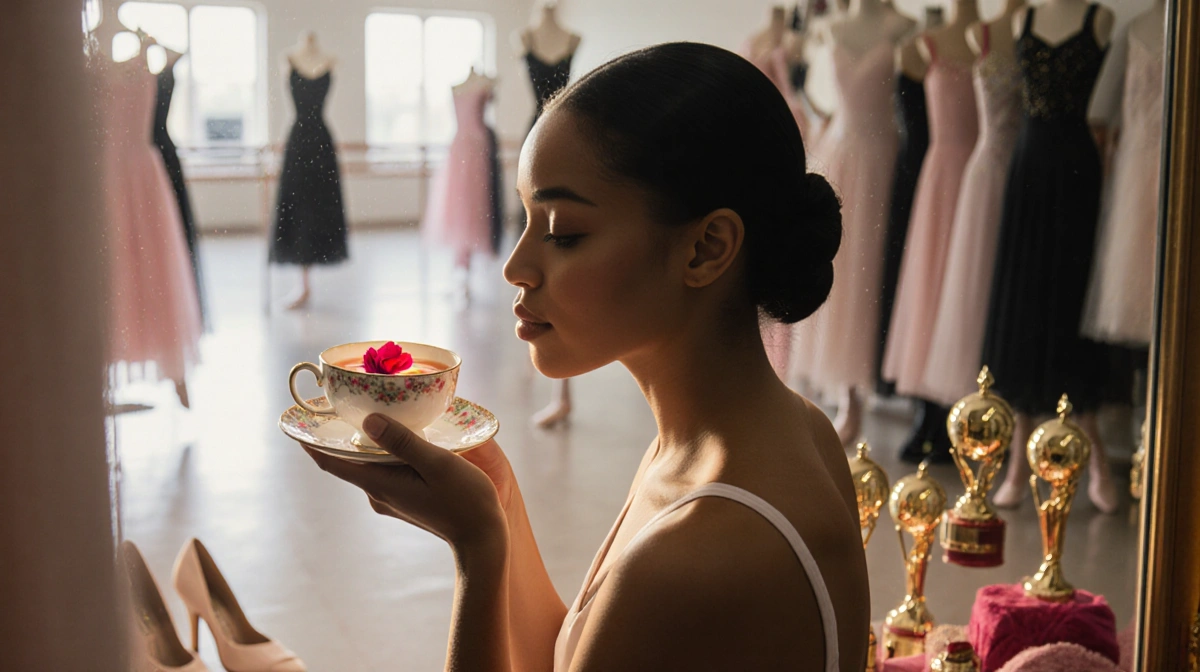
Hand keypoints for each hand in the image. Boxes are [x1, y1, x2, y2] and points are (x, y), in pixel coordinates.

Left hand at [304, 414, 507, 554]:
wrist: (483, 539)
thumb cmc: (465, 500)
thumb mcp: (437, 464)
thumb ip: (403, 442)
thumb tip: (369, 421)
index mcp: (380, 484)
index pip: (331, 462)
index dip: (311, 442)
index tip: (297, 421)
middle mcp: (378, 493)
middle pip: (348, 460)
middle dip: (341, 434)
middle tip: (338, 403)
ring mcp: (391, 498)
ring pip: (369, 464)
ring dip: (367, 441)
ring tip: (370, 411)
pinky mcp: (406, 499)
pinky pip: (385, 470)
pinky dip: (384, 451)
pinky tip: (399, 436)